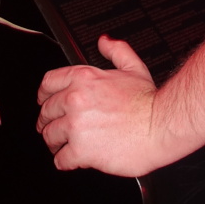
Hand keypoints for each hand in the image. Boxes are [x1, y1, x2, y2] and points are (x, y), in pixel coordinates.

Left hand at [36, 35, 158, 175]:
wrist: (160, 125)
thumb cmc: (149, 101)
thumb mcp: (133, 68)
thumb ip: (116, 51)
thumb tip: (104, 42)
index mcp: (84, 78)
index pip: (48, 83)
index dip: (44, 95)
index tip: (45, 102)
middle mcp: (76, 99)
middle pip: (46, 111)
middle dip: (48, 121)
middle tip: (54, 127)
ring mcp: (76, 126)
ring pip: (49, 136)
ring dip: (54, 142)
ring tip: (62, 145)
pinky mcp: (80, 151)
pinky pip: (60, 159)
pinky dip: (64, 161)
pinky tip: (71, 159)